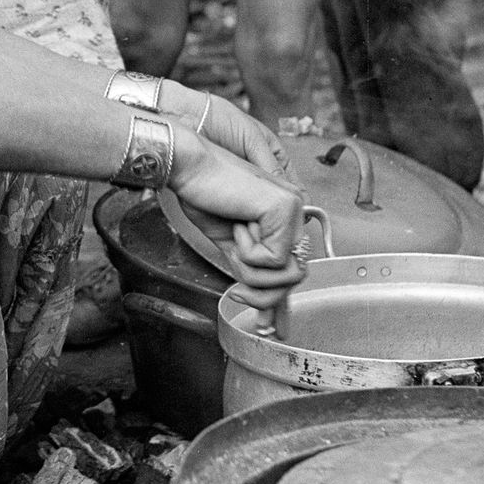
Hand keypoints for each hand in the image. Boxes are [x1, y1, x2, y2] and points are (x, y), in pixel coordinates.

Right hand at [167, 121, 306, 310]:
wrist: (188, 167)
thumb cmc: (202, 196)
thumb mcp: (231, 246)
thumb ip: (252, 271)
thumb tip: (266, 312)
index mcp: (285, 219)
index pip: (292, 272)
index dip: (274, 299)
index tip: (259, 315)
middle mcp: (296, 212)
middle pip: (292, 280)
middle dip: (261, 290)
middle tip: (236, 271)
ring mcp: (294, 209)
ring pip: (284, 275)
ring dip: (249, 264)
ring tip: (236, 230)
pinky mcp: (284, 209)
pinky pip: (271, 259)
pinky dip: (246, 249)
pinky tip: (237, 221)